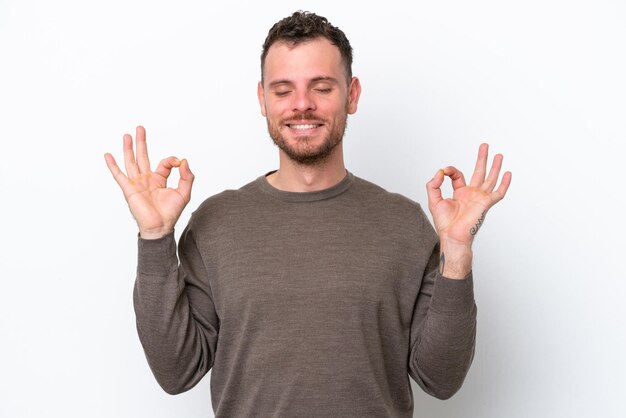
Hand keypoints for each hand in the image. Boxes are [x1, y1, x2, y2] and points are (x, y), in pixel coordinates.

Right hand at [104, 126, 193, 238]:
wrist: (160, 227)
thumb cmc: (171, 213)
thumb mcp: (184, 192)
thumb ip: (186, 176)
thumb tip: (184, 161)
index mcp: (159, 180)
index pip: (164, 163)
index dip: (172, 160)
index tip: (179, 163)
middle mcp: (146, 180)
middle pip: (142, 156)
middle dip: (141, 142)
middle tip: (140, 128)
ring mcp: (137, 184)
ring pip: (131, 162)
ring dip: (128, 148)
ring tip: (126, 135)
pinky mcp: (129, 190)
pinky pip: (119, 175)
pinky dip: (113, 165)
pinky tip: (108, 155)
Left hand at [426, 144, 510, 277]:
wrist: (452, 235)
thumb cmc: (444, 222)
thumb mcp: (433, 199)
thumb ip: (434, 184)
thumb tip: (440, 172)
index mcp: (460, 193)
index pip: (458, 175)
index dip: (450, 170)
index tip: (443, 171)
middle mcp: (471, 194)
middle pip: (479, 172)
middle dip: (482, 159)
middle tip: (484, 146)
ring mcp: (480, 198)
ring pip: (490, 179)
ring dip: (495, 167)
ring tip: (499, 155)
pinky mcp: (486, 203)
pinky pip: (498, 193)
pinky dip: (504, 184)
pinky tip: (508, 174)